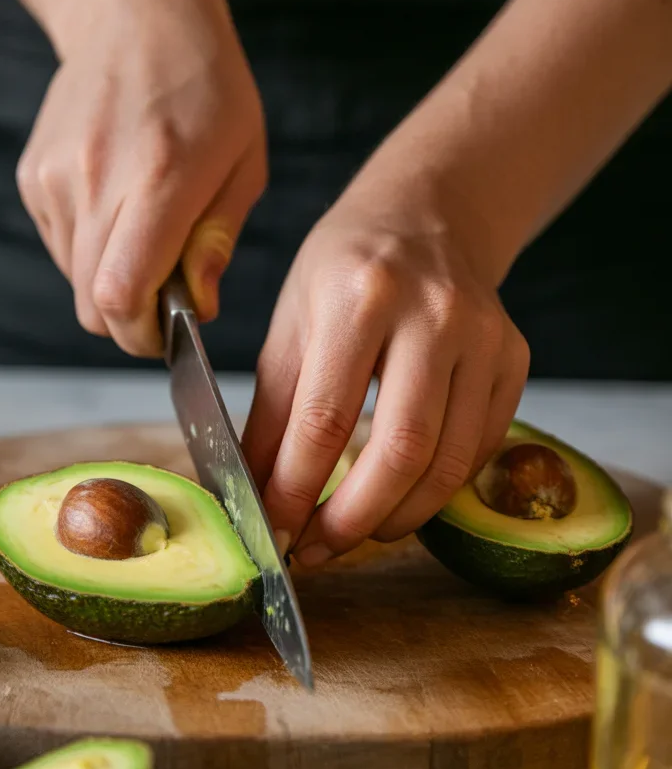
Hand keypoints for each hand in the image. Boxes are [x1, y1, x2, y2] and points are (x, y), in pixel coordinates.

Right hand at [16, 0, 265, 355]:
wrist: (135, 15)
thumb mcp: (244, 163)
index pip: (121, 293)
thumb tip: (199, 308)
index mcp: (160, 179)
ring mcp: (57, 178)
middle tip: (165, 303)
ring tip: (146, 234)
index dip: (142, 334)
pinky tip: (118, 206)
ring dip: (111, 282)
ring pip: (75, 280)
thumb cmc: (207, 89)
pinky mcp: (34, 176)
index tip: (169, 334)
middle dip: (130, 322)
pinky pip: (61, 246)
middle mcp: (97, 181)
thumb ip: (217, 241)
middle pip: (92, 304)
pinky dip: (90, 249)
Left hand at [242, 182, 528, 562]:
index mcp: (359, 297)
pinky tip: (399, 497)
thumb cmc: (345, 270)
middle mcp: (431, 314)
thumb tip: (255, 496)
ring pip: (448, 463)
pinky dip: (436, 490)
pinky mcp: (514, 360)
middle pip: (400, 450)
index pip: (325, 418)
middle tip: (315, 551)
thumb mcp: (290, 324)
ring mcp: (483, 338)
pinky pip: (478, 450)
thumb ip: (272, 413)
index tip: (273, 532)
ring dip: (396, 518)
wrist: (427, 217)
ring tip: (354, 533)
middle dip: (352, 520)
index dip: (296, 490)